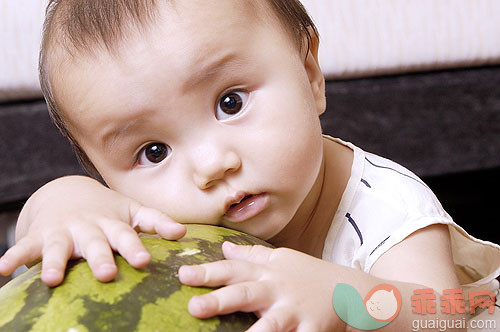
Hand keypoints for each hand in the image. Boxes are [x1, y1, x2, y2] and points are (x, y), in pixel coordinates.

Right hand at [0, 175, 185, 285]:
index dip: (134, 248)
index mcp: (113, 224)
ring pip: (59, 247)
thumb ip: (157, 221)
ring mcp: (63, 232)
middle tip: (107, 274)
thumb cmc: (108, 210)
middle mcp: (89, 228)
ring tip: (52, 279)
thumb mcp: (132, 212)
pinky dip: (14, 256)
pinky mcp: (40, 236)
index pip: (126, 236)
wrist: (68, 193)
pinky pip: (25, 247)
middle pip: (95, 244)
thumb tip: (184, 233)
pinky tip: (3, 270)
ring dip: (55, 262)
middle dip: (100, 258)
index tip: (143, 262)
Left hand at [178, 242, 341, 331]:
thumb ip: (252, 256)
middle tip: (194, 306)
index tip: (183, 274)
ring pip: (272, 324)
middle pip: (246, 293)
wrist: (350, 290)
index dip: (208, 272)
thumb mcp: (281, 260)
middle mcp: (278, 290)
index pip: (234, 269)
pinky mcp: (313, 330)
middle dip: (220, 300)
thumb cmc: (310, 275)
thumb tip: (224, 247)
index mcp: (268, 273)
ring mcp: (296, 311)